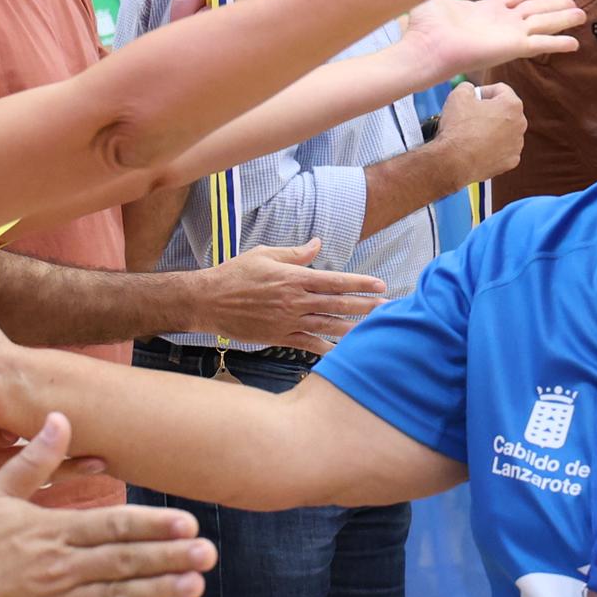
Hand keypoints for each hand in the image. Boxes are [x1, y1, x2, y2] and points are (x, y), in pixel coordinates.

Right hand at [0, 414, 212, 596]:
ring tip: (195, 585)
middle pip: (124, 561)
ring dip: (160, 592)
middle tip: (208, 553)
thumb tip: (60, 418)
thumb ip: (35, 460)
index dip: (152, 524)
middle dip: (169, 557)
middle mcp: (61, 568)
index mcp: (51, 531)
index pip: (112, 526)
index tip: (186, 522)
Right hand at [192, 239, 386, 352]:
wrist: (207, 301)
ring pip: (328, 326)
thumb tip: (317, 244)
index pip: (335, 280)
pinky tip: (343, 351)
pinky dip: (326, 348)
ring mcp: (287, 322)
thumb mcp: (264, 255)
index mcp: (293, 278)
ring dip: (353, 328)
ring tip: (375, 330)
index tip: (380, 285)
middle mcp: (294, 301)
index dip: (360, 283)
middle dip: (366, 306)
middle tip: (389, 309)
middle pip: (338, 305)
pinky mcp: (278, 337)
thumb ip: (294, 253)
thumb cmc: (234, 274)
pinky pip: (308, 344)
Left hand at [403, 0, 584, 80]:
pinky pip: (542, 42)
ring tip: (581, 14)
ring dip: (563, 18)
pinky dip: (558, 42)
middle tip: (574, 3)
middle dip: (555, 6)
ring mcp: (509, 34)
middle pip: (535, 10)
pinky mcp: (513, 46)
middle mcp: (500, 22)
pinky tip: (575, 43)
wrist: (424, 48)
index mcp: (485, 9)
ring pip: (544, 22)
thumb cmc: (423, 27)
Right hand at [431, 79, 526, 184]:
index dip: (482, 91)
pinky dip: (491, 148)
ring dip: (491, 130)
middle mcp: (520, 124)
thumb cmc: (458, 127)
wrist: (454, 161)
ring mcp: (517, 145)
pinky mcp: (510, 162)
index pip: (500, 90)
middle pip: (503, 111)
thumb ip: (468, 87)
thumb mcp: (458, 95)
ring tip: (471, 135)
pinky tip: (476, 149)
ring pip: (503, 131)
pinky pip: (501, 150)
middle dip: (488, 111)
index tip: (471, 99)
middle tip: (469, 116)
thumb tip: (471, 91)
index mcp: (512, 105)